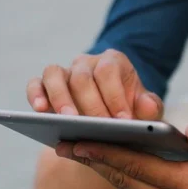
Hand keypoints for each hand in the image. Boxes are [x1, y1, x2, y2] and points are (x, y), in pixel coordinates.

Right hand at [26, 49, 162, 119]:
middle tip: (98, 126)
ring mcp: (65, 72)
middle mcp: (87, 63)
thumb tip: (147, 106)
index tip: (123, 120)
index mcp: (113, 62)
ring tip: (67, 120)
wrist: (115, 113)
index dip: (115, 95)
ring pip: (55, 75)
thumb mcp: (147, 109)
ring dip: (60, 98)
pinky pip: (36, 84)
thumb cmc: (132, 109)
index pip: (109, 71)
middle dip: (91, 104)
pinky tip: (40, 111)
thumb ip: (151, 107)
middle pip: (82, 77)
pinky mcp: (47, 85)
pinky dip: (35, 94)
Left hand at [56, 119, 187, 188]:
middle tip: (65, 145)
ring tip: (78, 152)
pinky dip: (120, 177)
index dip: (110, 154)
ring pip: (129, 188)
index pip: (141, 167)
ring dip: (104, 171)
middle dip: (96, 163)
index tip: (80, 142)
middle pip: (127, 181)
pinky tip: (106, 162)